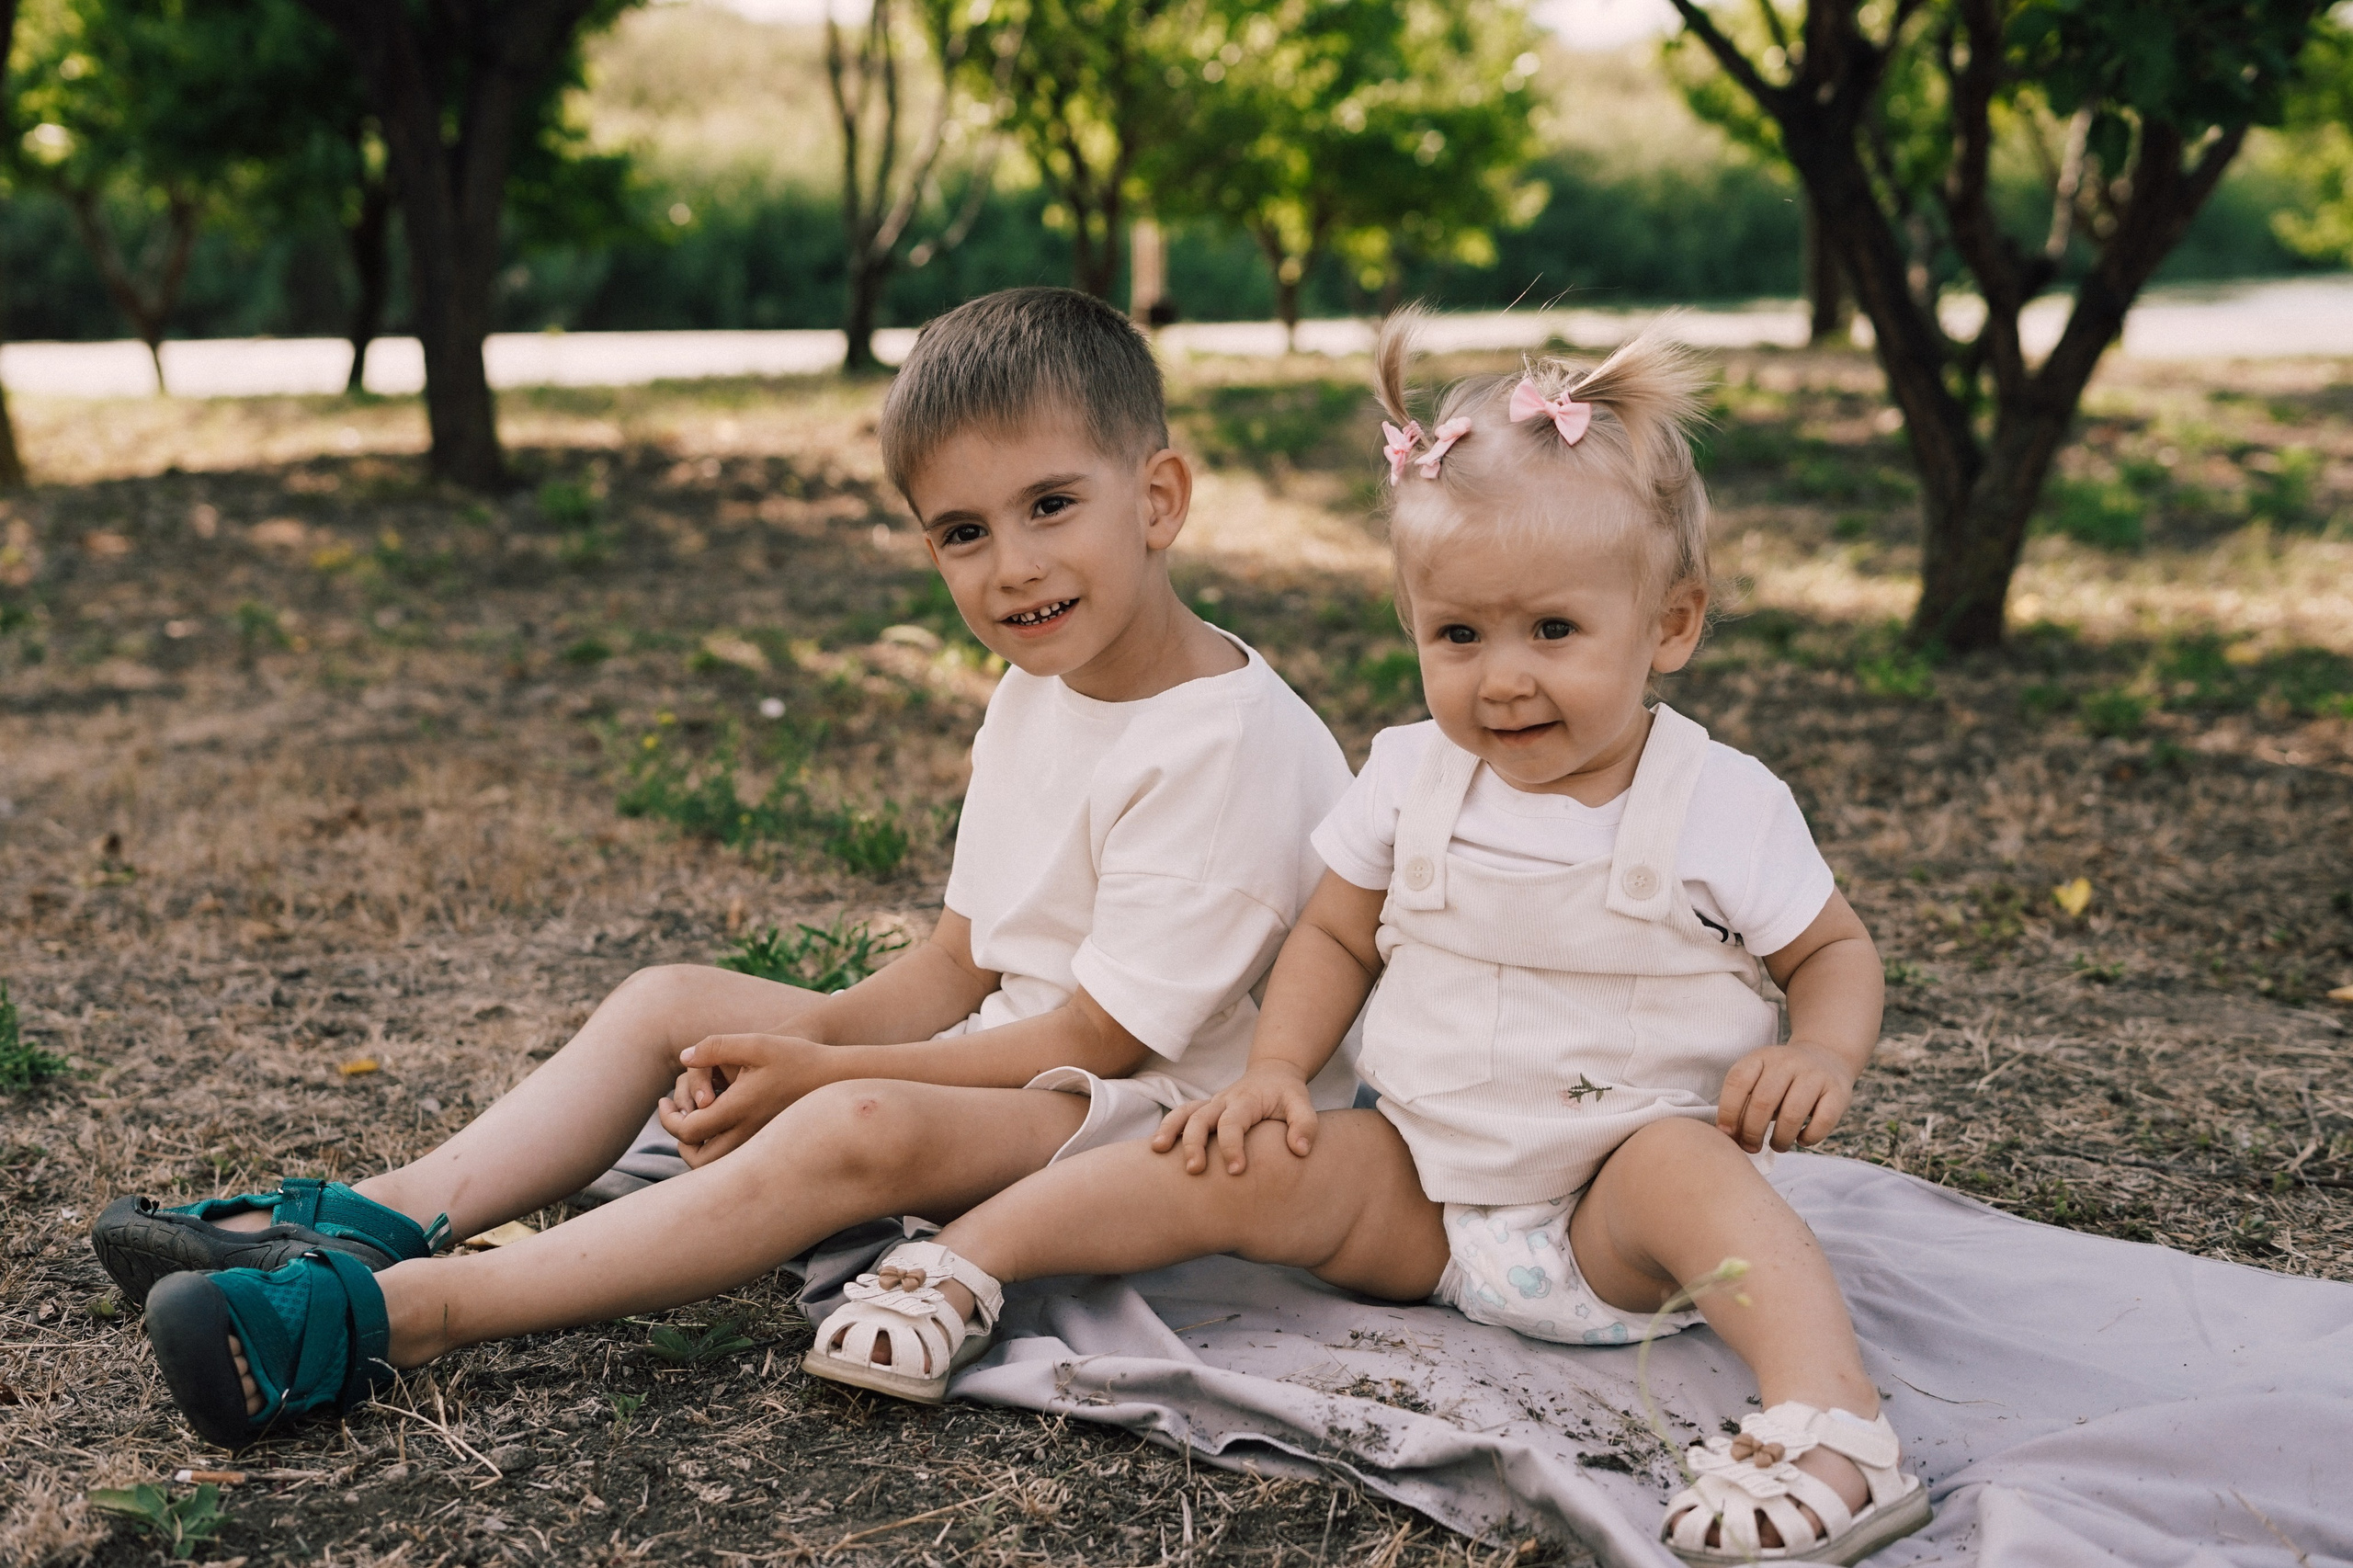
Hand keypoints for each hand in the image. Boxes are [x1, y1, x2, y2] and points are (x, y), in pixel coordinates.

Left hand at [657, 1034, 835, 1166]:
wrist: (839, 1079)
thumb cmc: (798, 1057)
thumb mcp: (757, 1042)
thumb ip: (717, 1046)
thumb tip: (684, 1058)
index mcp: (740, 1110)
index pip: (688, 1130)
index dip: (668, 1119)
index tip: (663, 1102)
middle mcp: (748, 1135)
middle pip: (697, 1161)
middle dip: (679, 1143)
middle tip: (674, 1117)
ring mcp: (760, 1145)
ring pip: (716, 1168)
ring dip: (697, 1149)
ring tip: (693, 1122)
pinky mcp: (769, 1147)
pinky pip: (733, 1163)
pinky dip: (716, 1150)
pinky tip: (718, 1124)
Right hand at [1150, 1064, 1318, 1175]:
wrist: (1273, 1073)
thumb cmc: (1288, 1094)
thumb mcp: (1303, 1104)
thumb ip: (1305, 1125)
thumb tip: (1299, 1150)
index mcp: (1247, 1101)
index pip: (1233, 1122)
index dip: (1232, 1146)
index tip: (1236, 1170)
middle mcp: (1224, 1100)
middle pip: (1202, 1117)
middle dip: (1195, 1143)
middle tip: (1194, 1170)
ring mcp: (1212, 1104)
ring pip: (1185, 1113)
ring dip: (1171, 1129)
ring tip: (1158, 1150)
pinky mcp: (1205, 1109)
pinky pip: (1181, 1114)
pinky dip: (1168, 1126)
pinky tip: (1157, 1147)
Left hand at [1716, 1042, 1855, 1152]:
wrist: (1827, 1056)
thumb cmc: (1784, 1079)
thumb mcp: (1761, 1078)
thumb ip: (1744, 1101)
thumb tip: (1729, 1136)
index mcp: (1762, 1057)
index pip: (1737, 1082)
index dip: (1728, 1111)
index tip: (1727, 1134)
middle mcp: (1788, 1062)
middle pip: (1763, 1101)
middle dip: (1752, 1132)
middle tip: (1751, 1147)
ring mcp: (1815, 1075)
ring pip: (1792, 1114)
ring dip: (1780, 1139)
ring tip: (1777, 1146)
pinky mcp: (1838, 1091)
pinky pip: (1822, 1122)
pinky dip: (1809, 1137)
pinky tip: (1802, 1139)